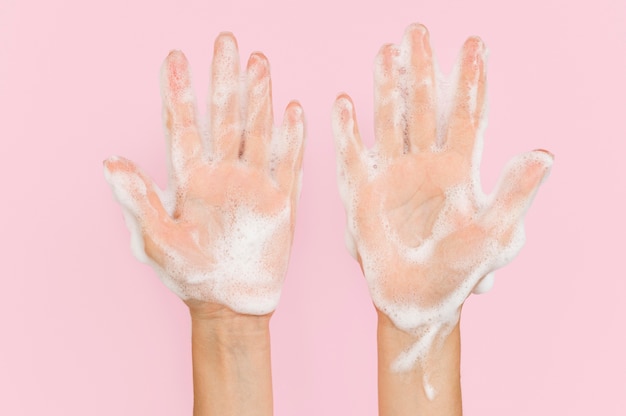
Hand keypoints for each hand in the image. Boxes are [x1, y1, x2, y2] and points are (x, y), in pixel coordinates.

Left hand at [104, 33, 304, 315]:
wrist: (229, 304)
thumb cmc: (188, 277)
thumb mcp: (155, 241)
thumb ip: (136, 200)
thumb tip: (110, 161)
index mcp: (190, 179)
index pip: (183, 125)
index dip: (179, 92)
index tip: (175, 57)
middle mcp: (222, 174)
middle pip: (223, 117)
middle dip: (224, 79)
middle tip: (226, 41)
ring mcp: (252, 184)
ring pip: (257, 131)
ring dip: (259, 97)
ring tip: (259, 62)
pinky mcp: (280, 201)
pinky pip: (288, 163)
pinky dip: (292, 138)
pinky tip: (293, 110)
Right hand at [332, 23, 552, 367]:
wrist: (416, 299)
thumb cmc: (458, 273)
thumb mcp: (494, 236)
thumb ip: (514, 195)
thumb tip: (543, 154)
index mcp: (457, 171)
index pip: (465, 114)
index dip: (471, 79)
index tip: (473, 44)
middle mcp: (424, 165)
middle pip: (424, 105)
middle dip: (422, 67)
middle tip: (418, 30)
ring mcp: (392, 176)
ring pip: (389, 119)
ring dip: (386, 86)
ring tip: (385, 51)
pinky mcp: (364, 193)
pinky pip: (353, 154)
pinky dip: (347, 130)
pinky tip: (343, 102)